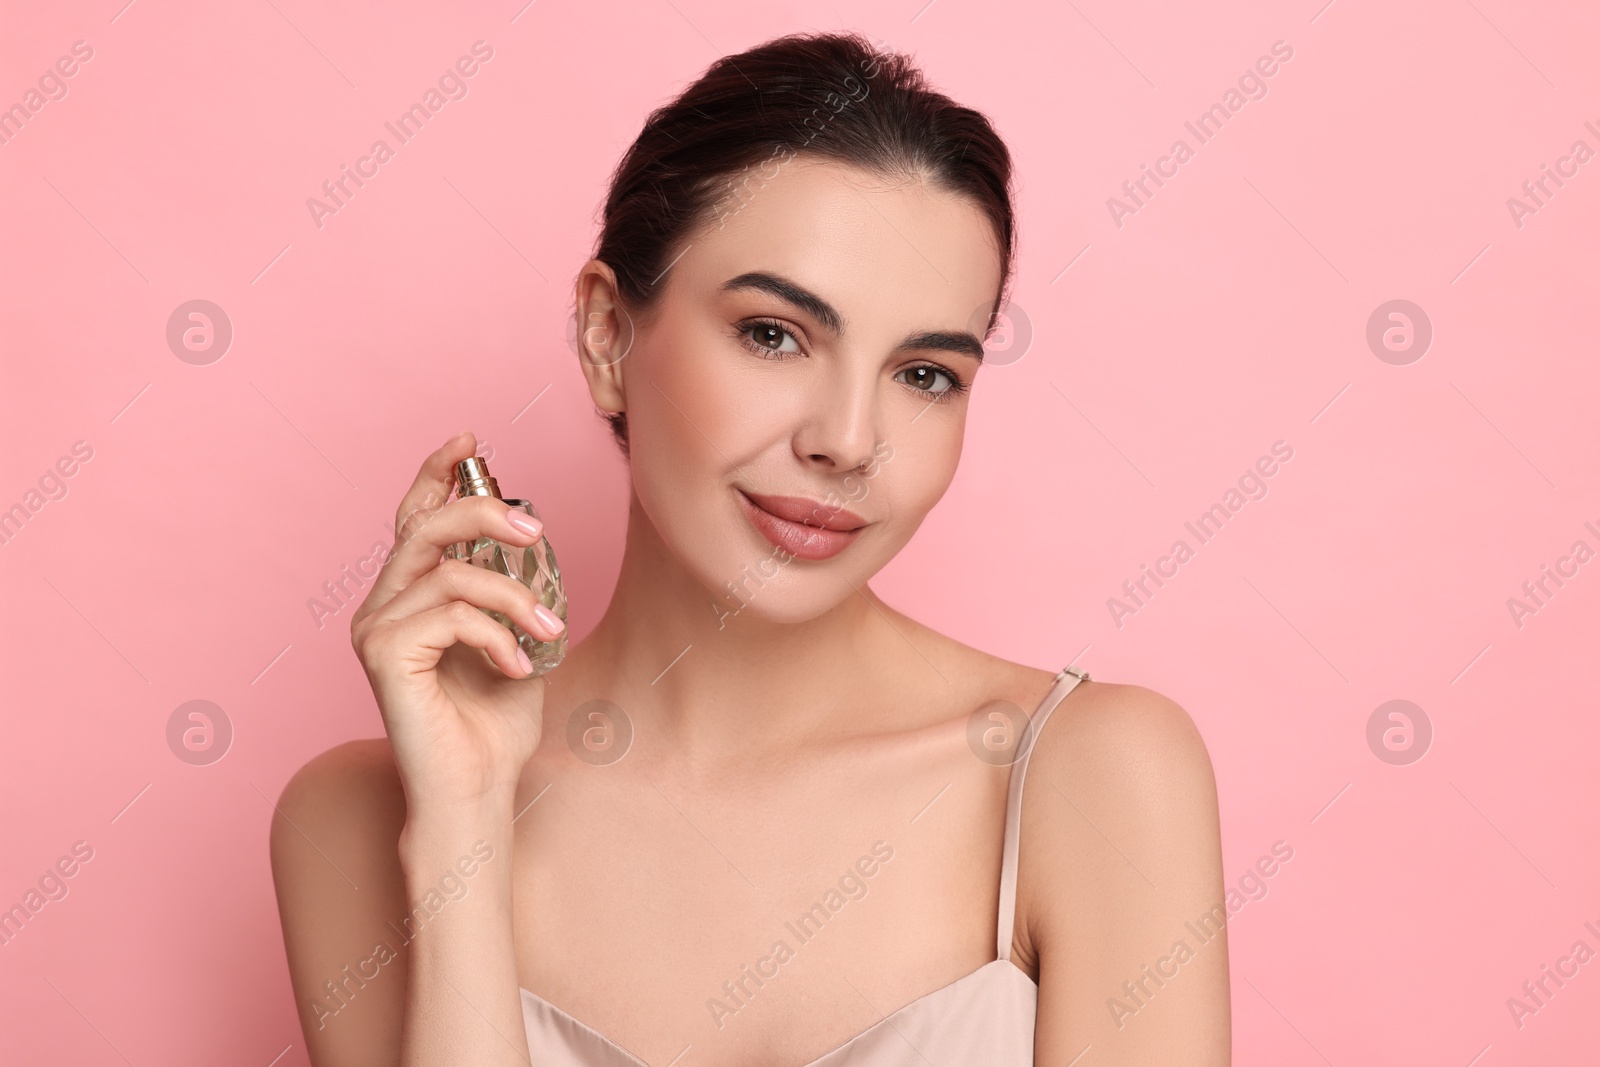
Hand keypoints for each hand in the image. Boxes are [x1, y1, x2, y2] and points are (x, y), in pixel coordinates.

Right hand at [349, 430, 566, 812]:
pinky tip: (517, 666)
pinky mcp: (382, 655)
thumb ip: (514, 587)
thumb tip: (530, 532)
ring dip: (512, 598)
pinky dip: (495, 634)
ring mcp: (376, 630)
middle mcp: (381, 606)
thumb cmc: (495, 722)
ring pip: (448, 572)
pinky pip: (448, 614)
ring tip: (548, 634)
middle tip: (535, 531)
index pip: (414, 518)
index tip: (472, 439)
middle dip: (483, 512)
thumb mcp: (518, 637)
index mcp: (410, 596)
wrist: (478, 789)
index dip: (437, 473)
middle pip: (424, 527)